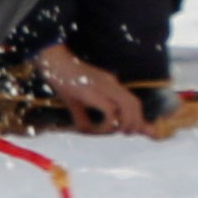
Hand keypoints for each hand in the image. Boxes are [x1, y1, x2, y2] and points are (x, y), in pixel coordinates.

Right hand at [35, 43, 151, 135]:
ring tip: (116, 131)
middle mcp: (112, 84)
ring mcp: (104, 87)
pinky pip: (110, 112)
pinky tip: (99, 128)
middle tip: (126, 134)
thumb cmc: (64, 82)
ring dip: (126, 124)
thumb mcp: (76, 104)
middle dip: (136, 123)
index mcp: (110, 85)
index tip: (142, 131)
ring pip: (128, 107)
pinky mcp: (95, 93)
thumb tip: (88, 133)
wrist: (55, 63)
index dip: (139, 118)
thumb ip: (85, 119)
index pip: (132, 101)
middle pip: (135, 104)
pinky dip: (109, 123)